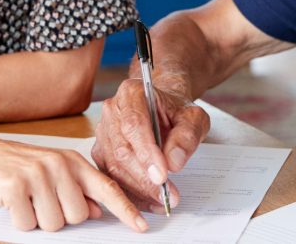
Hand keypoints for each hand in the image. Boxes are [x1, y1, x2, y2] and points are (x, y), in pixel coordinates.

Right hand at [0, 135, 147, 232]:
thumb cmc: (15, 165)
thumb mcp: (52, 172)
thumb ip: (77, 190)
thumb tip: (98, 211)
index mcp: (72, 161)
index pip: (107, 188)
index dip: (126, 210)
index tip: (141, 226)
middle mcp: (59, 165)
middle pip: (78, 216)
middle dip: (61, 217)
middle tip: (41, 201)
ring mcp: (38, 175)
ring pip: (55, 223)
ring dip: (38, 220)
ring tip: (26, 200)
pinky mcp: (16, 187)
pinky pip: (28, 224)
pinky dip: (19, 221)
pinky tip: (12, 202)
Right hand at [91, 79, 210, 211]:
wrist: (164, 109)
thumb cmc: (177, 110)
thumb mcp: (193, 117)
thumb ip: (187, 135)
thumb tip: (174, 161)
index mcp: (132, 93)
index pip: (134, 124)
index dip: (146, 152)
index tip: (162, 175)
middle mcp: (112, 111)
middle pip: (122, 150)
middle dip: (145, 178)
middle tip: (167, 195)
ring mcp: (103, 132)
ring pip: (114, 167)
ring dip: (138, 189)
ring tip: (162, 201)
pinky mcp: (101, 152)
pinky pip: (111, 176)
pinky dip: (131, 193)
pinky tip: (150, 202)